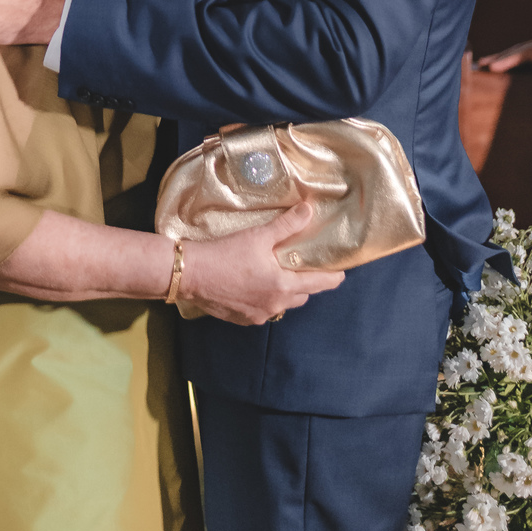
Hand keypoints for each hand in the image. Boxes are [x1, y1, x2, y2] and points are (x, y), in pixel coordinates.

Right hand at [178, 203, 344, 324]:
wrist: (191, 274)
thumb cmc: (226, 253)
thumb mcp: (259, 235)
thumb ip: (287, 225)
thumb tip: (308, 210)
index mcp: (284, 286)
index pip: (320, 284)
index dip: (332, 277)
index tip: (340, 272)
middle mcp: (276, 305)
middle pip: (303, 296)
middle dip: (306, 283)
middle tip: (303, 266)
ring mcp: (259, 315)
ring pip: (283, 304)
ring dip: (286, 292)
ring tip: (279, 275)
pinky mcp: (243, 319)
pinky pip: (264, 310)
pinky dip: (266, 299)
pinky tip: (255, 286)